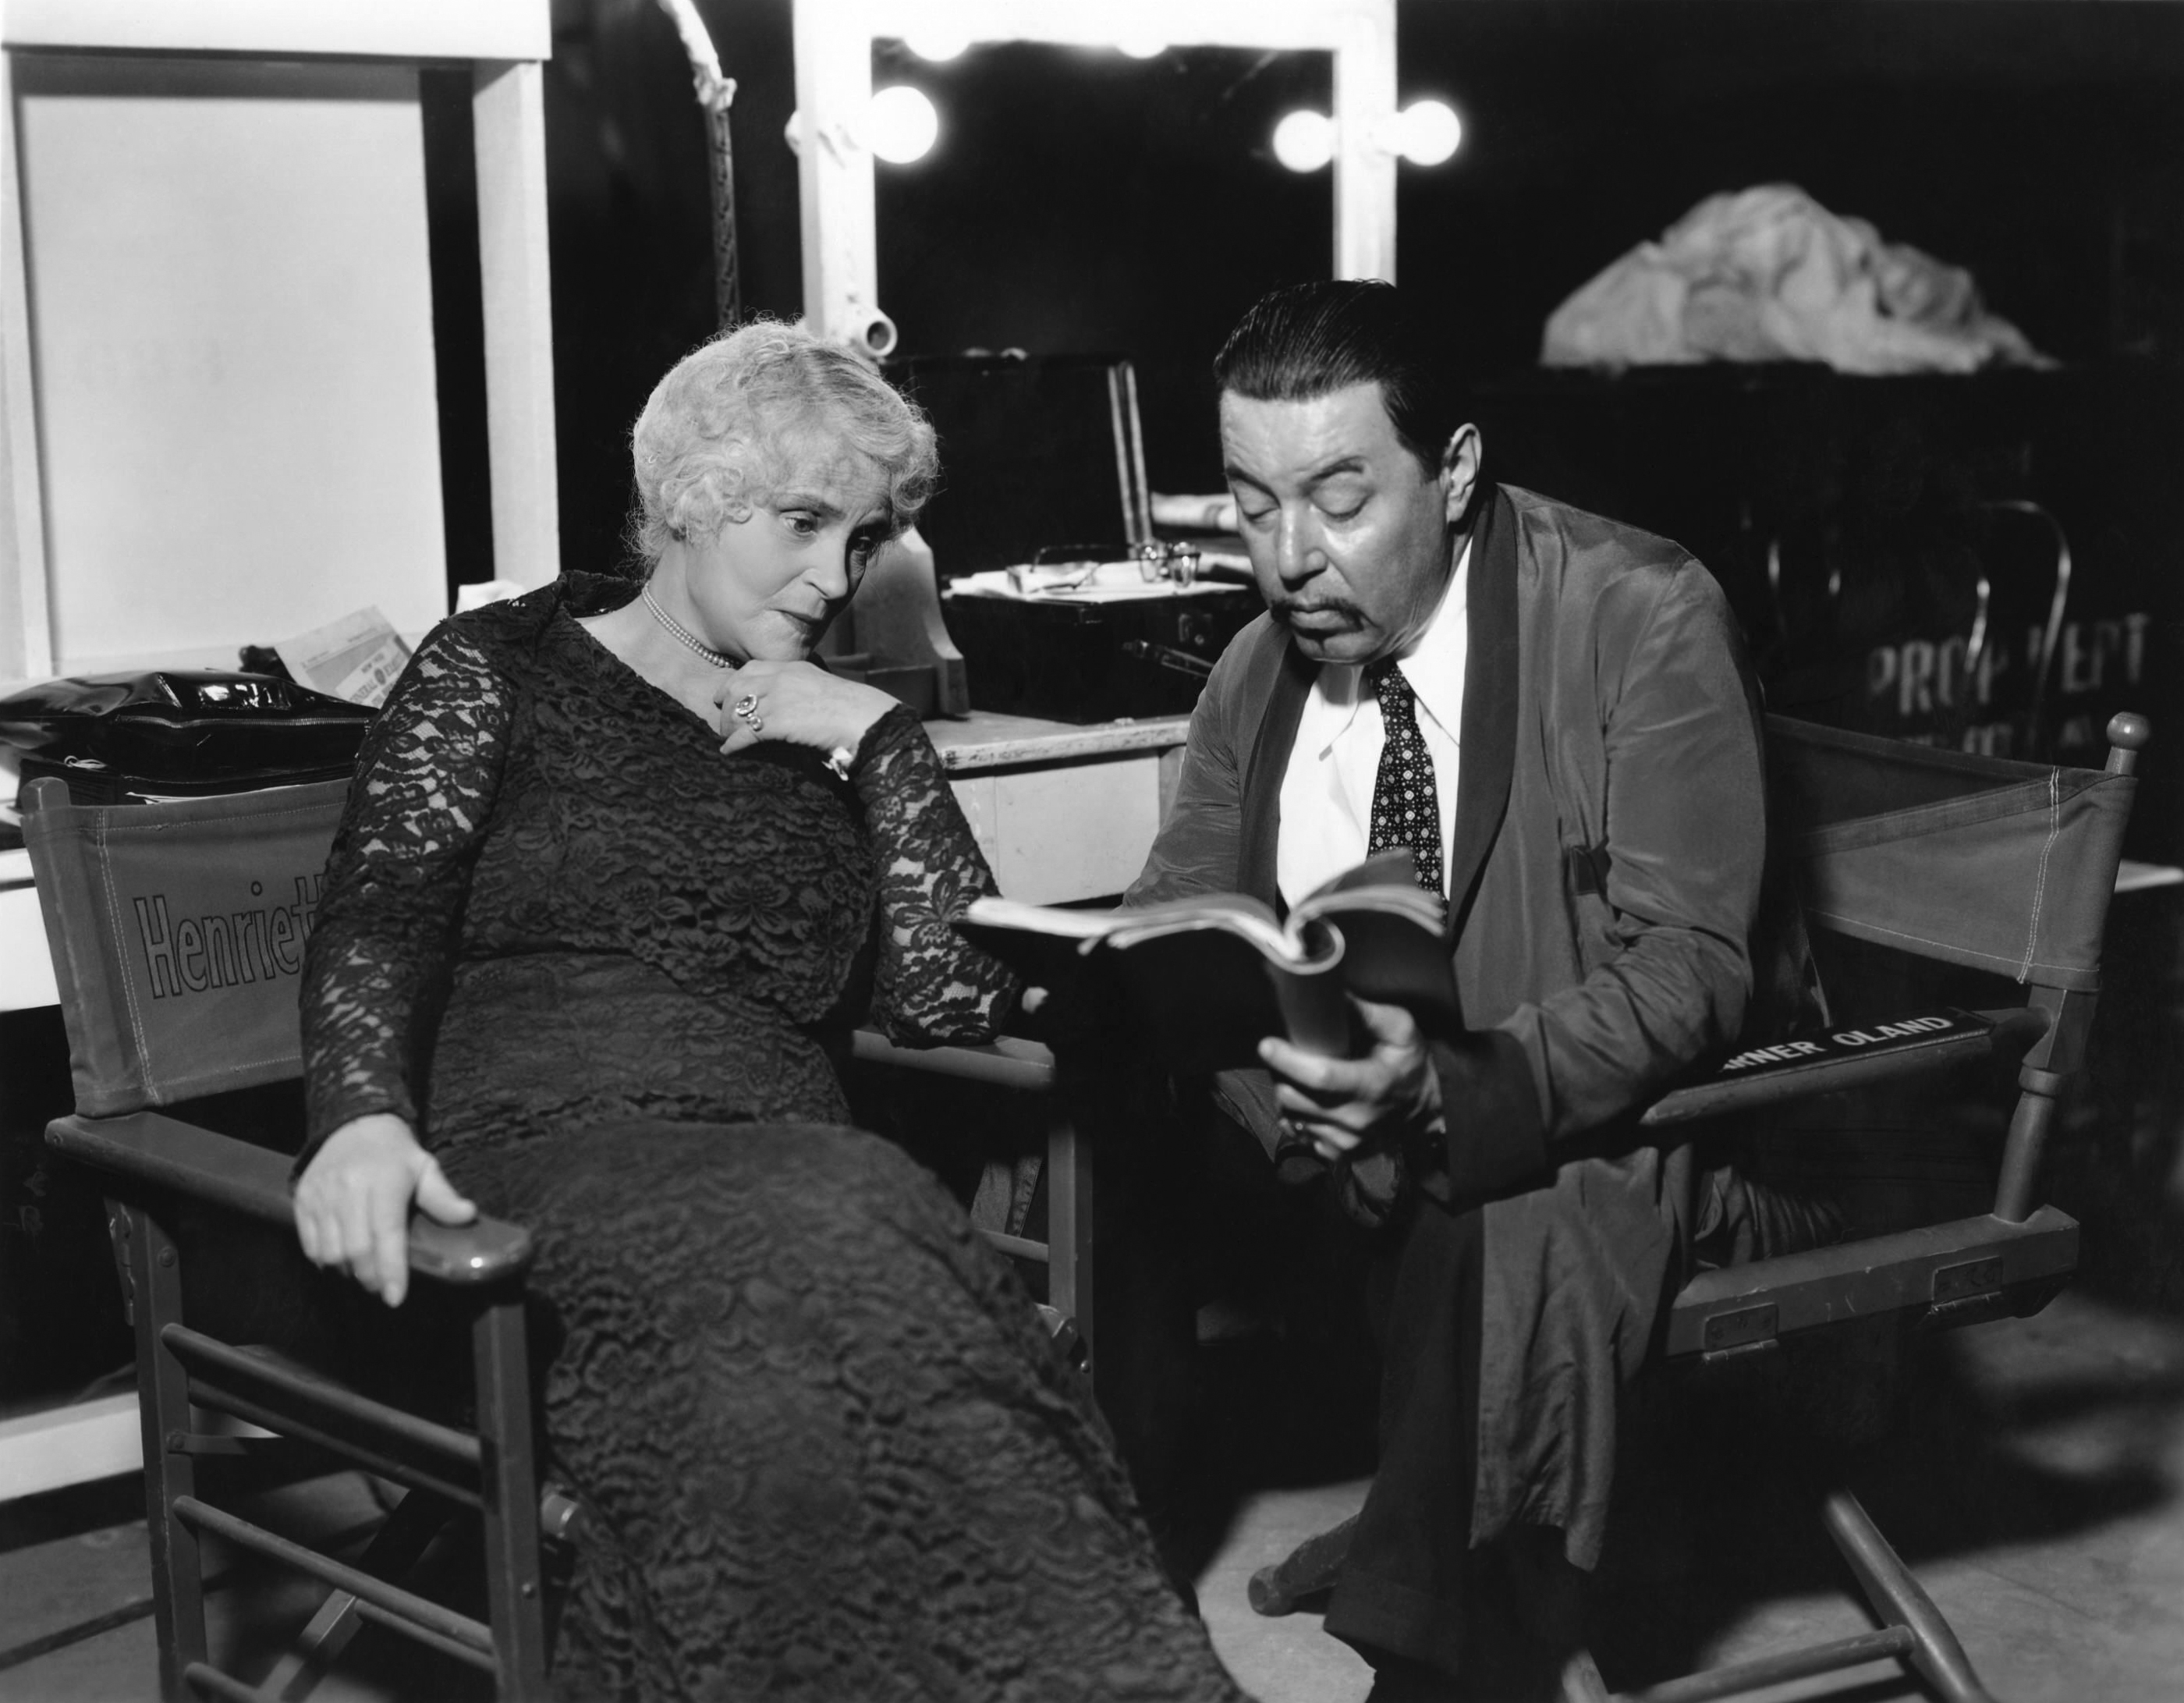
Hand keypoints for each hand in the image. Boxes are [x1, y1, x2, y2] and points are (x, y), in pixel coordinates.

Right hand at [292, 1114, 475, 1306]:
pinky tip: (341, 1261)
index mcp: (383, 1181)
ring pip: (330, 1252)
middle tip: (383, 1287)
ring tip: (364, 1274)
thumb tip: (468, 1216)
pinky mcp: (302, 1199)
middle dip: (371, 1277)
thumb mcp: (424, 1167)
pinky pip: (309, 1244)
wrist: (353, 1125)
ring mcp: (321, 1194)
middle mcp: (348, 1188)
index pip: (387, 1234)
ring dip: (347, 1272)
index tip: (396, 1298)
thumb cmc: (396, 1154)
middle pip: (356, 1250)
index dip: (392, 1270)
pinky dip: (324, 1260)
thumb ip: (443, 1197)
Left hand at [714, 660, 895, 759]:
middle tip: (723, 722)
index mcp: (793, 667)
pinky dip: (733, 743)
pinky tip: (730, 751)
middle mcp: (781, 678)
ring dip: (728, 727)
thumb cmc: (853, 711)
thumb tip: (792, 705)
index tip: (725, 696)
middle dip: (725, 707)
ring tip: (728, 740)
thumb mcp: (824, 687)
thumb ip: (803, 689)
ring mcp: (778, 699)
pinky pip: (744, 732)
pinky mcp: (778, 722)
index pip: (751, 669)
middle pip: (737, 687)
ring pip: (737, 710)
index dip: (733, 683)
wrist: (866, 721)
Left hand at [1258, 996, 1440, 1163]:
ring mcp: (1348, 1142)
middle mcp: (1357, 1119)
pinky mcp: (1340, 1154)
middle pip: (1296, 1099)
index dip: (1288, 1061)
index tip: (1267, 1045)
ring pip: (1292, 1117)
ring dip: (1286, 1095)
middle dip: (1281, 1074)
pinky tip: (1309, 1101)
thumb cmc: (1410, 1063)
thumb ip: (1367, 1013)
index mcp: (1372, 1085)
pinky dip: (1297, 1117)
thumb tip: (1330, 996)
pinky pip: (1301, 1135)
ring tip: (1298, 1077)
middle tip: (1283, 1056)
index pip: (1320, 1077)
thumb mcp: (1400, 1029)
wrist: (1428, 1108)